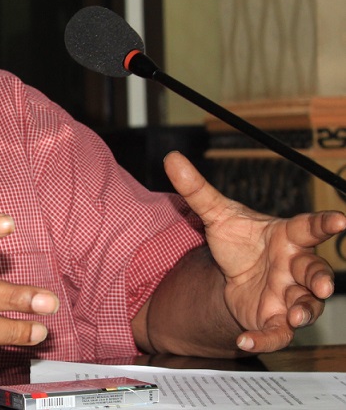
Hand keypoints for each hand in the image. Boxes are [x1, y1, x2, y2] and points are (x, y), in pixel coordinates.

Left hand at [164, 151, 345, 352]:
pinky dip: (265, 339)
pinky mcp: (274, 318)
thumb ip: (196, 190)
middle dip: (320, 279)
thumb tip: (171, 158)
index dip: (325, 223)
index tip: (340, 220)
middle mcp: (293, 266)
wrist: (232, 272)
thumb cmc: (239, 241)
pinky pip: (277, 333)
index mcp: (286, 236)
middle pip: (314, 271)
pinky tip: (245, 340)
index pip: (309, 227)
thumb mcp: (216, 215)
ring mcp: (287, 294)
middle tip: (322, 286)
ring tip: (298, 317)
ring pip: (305, 305)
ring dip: (305, 311)